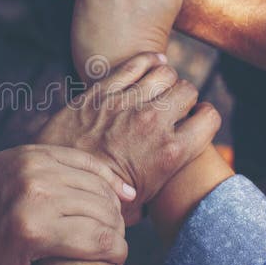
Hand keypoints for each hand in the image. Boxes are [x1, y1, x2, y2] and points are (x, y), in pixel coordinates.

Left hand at [0, 145, 131, 264]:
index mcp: (32, 231)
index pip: (101, 240)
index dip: (119, 253)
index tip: (118, 261)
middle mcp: (35, 194)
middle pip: (103, 211)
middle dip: (118, 231)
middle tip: (115, 243)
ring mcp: (34, 168)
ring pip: (97, 186)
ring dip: (113, 207)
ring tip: (113, 223)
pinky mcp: (33, 152)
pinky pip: (84, 161)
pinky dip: (106, 177)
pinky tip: (120, 192)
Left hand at [37, 53, 220, 222]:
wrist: (56, 182)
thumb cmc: (101, 198)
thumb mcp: (143, 203)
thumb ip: (164, 185)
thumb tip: (178, 191)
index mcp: (171, 152)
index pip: (210, 118)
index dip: (204, 118)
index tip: (194, 120)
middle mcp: (153, 123)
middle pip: (188, 91)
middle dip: (184, 98)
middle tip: (172, 107)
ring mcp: (127, 103)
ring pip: (165, 73)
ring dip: (166, 80)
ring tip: (159, 89)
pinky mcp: (102, 90)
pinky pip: (137, 63)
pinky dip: (149, 61)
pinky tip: (152, 66)